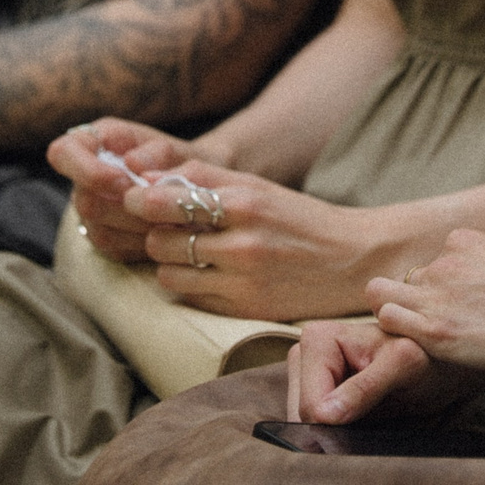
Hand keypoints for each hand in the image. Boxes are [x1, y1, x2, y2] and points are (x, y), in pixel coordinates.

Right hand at [45, 118, 194, 262]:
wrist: (192, 188)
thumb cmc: (180, 162)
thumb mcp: (176, 148)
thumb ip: (158, 151)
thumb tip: (133, 163)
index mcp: (91, 142)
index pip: (62, 153)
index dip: (87, 171)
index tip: (122, 180)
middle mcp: (82, 180)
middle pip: (86, 202)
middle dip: (127, 207)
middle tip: (162, 204)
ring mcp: (90, 214)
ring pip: (100, 231)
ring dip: (139, 227)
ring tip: (170, 218)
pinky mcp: (104, 241)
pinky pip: (115, 250)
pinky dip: (142, 243)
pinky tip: (165, 233)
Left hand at [124, 162, 391, 320]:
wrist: (352, 260)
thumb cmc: (298, 217)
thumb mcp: (257, 186)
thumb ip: (203, 177)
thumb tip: (146, 175)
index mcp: (244, 201)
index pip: (165, 200)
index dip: (138, 200)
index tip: (132, 198)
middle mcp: (241, 241)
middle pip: (159, 239)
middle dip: (153, 232)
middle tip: (164, 227)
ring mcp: (242, 280)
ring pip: (167, 272)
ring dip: (167, 261)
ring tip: (187, 251)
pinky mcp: (243, 309)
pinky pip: (189, 297)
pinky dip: (187, 284)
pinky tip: (205, 273)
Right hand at [285, 318, 481, 424]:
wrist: (439, 365)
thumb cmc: (427, 359)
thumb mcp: (405, 367)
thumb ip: (365, 388)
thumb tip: (322, 415)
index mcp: (317, 340)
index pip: (309, 406)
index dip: (336, 425)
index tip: (373, 418)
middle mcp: (304, 353)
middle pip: (301, 417)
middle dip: (334, 428)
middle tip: (375, 416)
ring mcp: (307, 374)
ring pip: (306, 425)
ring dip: (337, 431)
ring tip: (371, 416)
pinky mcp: (314, 391)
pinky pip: (315, 426)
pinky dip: (337, 432)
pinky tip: (362, 421)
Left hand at [365, 229, 484, 374]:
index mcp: (466, 242)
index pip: (436, 262)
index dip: (444, 287)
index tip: (460, 307)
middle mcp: (445, 262)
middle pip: (411, 281)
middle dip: (420, 302)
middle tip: (439, 328)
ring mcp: (436, 294)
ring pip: (383, 296)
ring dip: (396, 315)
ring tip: (415, 339)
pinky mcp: (435, 330)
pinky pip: (389, 322)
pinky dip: (395, 334)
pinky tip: (411, 347)